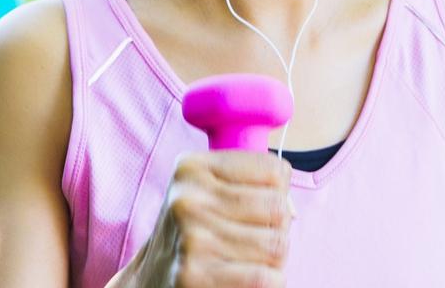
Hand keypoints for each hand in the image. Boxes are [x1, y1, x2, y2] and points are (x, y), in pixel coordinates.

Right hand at [132, 151, 292, 287]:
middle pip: (279, 208)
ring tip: (243, 259)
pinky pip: (266, 277)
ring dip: (272, 258)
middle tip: (248, 238)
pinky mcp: (194, 276)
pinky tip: (244, 278)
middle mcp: (187, 200)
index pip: (275, 171)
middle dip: (275, 228)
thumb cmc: (196, 231)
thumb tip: (290, 211)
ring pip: (278, 245)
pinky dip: (269, 281)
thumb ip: (255, 185)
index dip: (274, 194)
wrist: (153, 279)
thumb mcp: (210, 192)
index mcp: (192, 168)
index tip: (250, 208)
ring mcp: (190, 238)